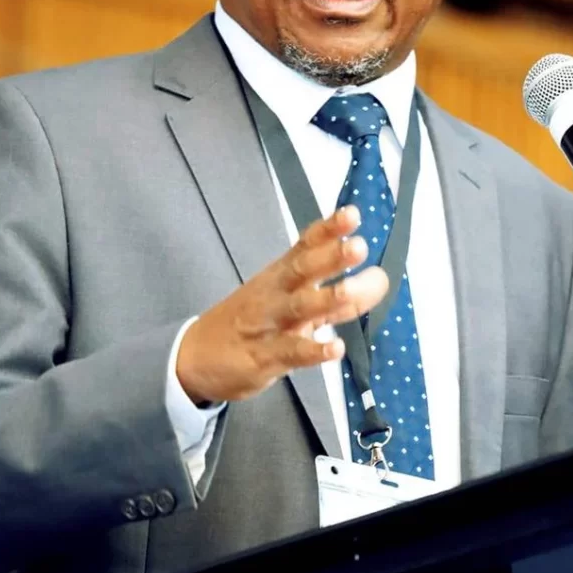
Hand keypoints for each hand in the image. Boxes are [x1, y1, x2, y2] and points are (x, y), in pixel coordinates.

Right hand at [176, 205, 387, 404]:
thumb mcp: (290, 305)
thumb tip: (378, 282)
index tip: (352, 214)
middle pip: (302, 270)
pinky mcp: (263, 358)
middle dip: (330, 257)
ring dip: (326, 298)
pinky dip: (313, 350)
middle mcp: (274, 294)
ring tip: (351, 290)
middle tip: (358, 246)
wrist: (194, 358)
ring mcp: (268, 325)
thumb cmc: (250, 324)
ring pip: (298, 308)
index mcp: (280, 275)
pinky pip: (291, 352)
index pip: (304, 246)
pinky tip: (335, 348)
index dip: (328, 230)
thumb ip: (336, 297)